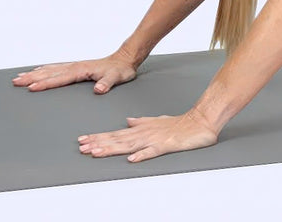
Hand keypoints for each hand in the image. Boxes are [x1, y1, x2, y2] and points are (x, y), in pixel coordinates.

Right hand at [11, 55, 137, 93]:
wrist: (125, 60)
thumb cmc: (120, 70)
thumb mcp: (116, 78)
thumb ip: (107, 84)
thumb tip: (99, 89)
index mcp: (81, 70)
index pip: (59, 78)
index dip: (45, 83)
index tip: (31, 87)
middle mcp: (75, 66)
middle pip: (49, 72)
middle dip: (32, 77)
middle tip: (16, 82)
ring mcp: (75, 66)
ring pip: (50, 69)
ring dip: (34, 73)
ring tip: (20, 77)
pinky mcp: (76, 67)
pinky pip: (56, 68)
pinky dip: (44, 70)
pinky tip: (38, 71)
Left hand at [78, 112, 219, 161]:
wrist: (200, 122)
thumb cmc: (179, 123)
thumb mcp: (156, 121)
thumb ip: (141, 121)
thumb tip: (128, 121)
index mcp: (141, 129)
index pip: (115, 134)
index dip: (98, 137)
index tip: (83, 140)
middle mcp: (144, 133)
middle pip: (117, 139)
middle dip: (98, 143)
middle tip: (81, 147)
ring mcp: (154, 139)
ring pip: (129, 145)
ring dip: (112, 149)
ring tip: (96, 152)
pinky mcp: (166, 145)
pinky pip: (152, 151)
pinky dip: (142, 155)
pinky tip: (132, 159)